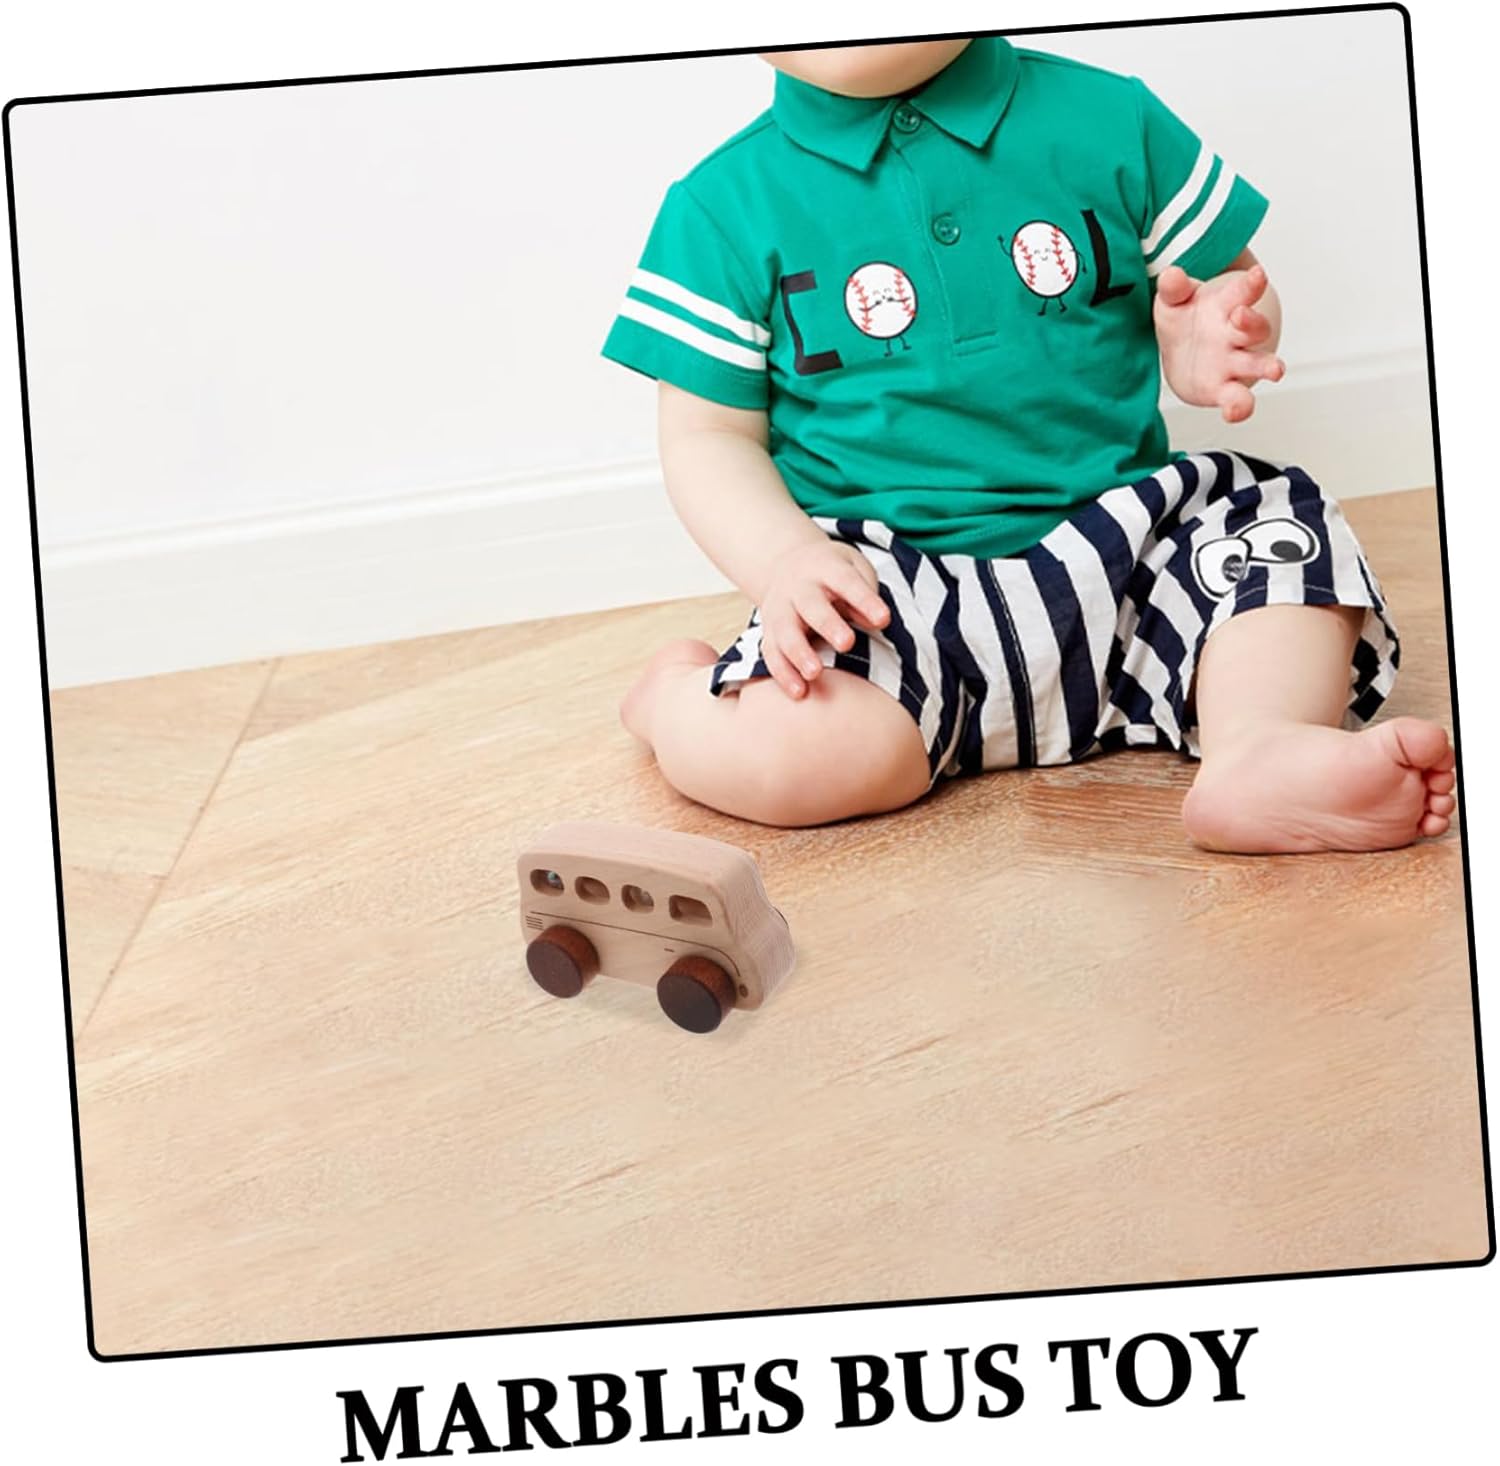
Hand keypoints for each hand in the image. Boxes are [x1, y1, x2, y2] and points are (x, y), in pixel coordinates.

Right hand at [758, 539, 889, 698]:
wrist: (785, 563)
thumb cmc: (832, 574)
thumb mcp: (853, 569)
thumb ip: (865, 594)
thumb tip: (875, 623)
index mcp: (826, 569)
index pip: (847, 582)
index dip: (865, 600)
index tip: (883, 620)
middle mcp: (799, 588)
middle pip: (811, 606)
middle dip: (828, 625)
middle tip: (847, 644)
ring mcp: (780, 610)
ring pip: (786, 632)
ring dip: (799, 653)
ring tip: (815, 673)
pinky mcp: (769, 632)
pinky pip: (772, 653)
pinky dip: (783, 673)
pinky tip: (799, 692)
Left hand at [1154, 262, 1284, 423]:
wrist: (1180, 354)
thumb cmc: (1184, 320)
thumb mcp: (1173, 300)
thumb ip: (1173, 288)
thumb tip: (1171, 275)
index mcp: (1227, 306)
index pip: (1243, 292)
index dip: (1251, 283)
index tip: (1257, 274)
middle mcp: (1236, 334)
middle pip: (1255, 327)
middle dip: (1252, 322)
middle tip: (1242, 316)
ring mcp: (1233, 362)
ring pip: (1257, 363)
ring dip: (1267, 366)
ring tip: (1276, 371)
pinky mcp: (1223, 389)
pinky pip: (1238, 399)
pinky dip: (1240, 407)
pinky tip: (1235, 412)